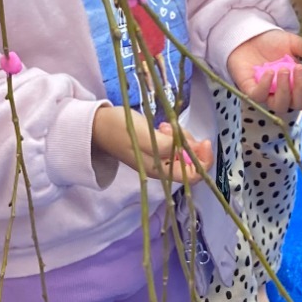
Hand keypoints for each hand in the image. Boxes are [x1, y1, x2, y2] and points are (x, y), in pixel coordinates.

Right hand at [91, 105, 214, 184]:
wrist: (97, 126)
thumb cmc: (119, 130)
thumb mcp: (145, 136)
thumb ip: (168, 145)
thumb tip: (190, 151)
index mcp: (160, 170)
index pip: (193, 176)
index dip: (204, 161)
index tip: (204, 141)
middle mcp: (162, 167)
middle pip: (191, 161)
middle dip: (189, 143)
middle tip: (174, 128)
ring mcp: (158, 157)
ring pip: (183, 150)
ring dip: (180, 136)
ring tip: (164, 125)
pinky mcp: (155, 147)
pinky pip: (174, 143)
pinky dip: (173, 133)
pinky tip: (161, 126)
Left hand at [227, 29, 301, 113]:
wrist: (248, 36)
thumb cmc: (271, 42)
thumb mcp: (291, 42)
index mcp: (296, 82)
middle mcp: (284, 91)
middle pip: (297, 104)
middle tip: (300, 69)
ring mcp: (267, 93)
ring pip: (279, 106)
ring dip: (284, 91)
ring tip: (283, 70)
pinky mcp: (250, 90)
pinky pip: (258, 96)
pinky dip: (265, 86)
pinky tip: (269, 72)